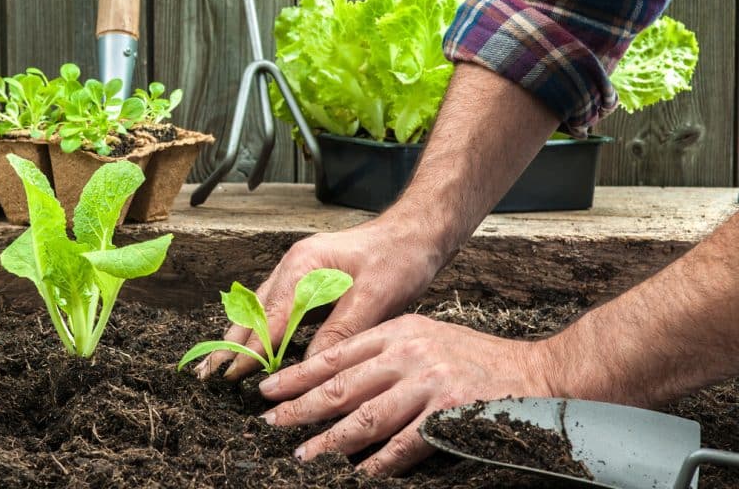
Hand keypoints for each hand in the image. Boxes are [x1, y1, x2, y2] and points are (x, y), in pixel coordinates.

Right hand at [196, 219, 443, 379]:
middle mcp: (294, 265)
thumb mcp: (374, 298)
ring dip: (240, 337)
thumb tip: (307, 368)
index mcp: (304, 265)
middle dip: (230, 344)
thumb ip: (339, 331)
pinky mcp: (308, 279)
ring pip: (259, 308)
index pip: (269, 317)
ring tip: (218, 365)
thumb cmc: (399, 258)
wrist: (417, 232)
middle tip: (207, 375)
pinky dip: (260, 329)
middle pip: (253, 310)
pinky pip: (275, 306)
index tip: (230, 377)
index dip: (250, 351)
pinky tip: (252, 346)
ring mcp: (299, 270)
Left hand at [256, 314, 555, 474]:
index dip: (299, 374)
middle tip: (271, 423)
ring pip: (366, 417)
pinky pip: (405, 444)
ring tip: (304, 455)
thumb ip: (386, 352)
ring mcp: (429, 383)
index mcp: (399, 331)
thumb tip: (338, 380)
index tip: (268, 389)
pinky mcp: (450, 414)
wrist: (536, 373)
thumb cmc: (476, 359)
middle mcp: (409, 353)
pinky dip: (379, 462)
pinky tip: (359, 474)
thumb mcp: (426, 337)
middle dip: (301, 406)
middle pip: (343, 385)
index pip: (336, 354)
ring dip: (330, 440)